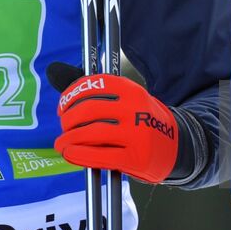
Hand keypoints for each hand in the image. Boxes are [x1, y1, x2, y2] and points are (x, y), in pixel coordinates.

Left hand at [48, 62, 179, 183]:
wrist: (177, 146)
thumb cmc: (143, 121)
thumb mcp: (127, 100)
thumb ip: (95, 91)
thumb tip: (53, 71)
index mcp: (131, 90)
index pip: (94, 86)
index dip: (71, 95)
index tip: (62, 107)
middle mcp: (135, 109)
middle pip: (89, 110)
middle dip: (68, 120)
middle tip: (63, 127)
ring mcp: (137, 134)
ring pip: (92, 133)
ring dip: (69, 139)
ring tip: (62, 144)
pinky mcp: (136, 157)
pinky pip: (100, 156)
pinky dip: (80, 155)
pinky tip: (71, 154)